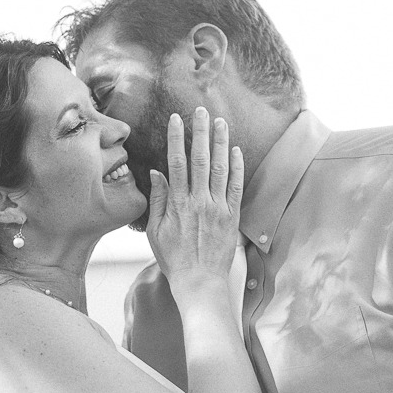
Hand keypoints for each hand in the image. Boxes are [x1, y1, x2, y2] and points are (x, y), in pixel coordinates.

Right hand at [145, 107, 243, 296]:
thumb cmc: (174, 259)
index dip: (176, 138)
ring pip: (220, 168)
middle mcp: (199, 201)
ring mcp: (218, 207)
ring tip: (220, 122)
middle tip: (201, 110)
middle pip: (200, 158)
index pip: (177, 162)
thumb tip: (157, 174)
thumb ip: (157, 200)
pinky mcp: (232, 216)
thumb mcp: (155, 231)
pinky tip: (236, 150)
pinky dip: (237, 167)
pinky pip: (236, 186)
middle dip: (200, 132)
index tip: (176, 119)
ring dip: (221, 142)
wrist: (200, 282)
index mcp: (177, 203)